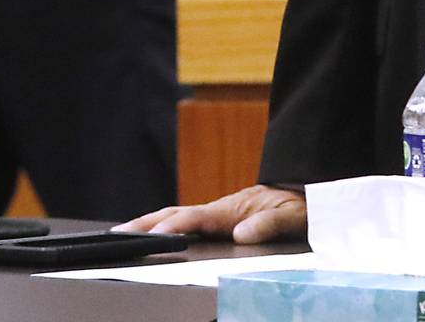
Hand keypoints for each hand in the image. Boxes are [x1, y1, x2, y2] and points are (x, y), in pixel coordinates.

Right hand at [117, 186, 306, 244]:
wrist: (305, 191)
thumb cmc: (299, 205)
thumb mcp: (291, 217)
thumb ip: (267, 224)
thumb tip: (241, 233)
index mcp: (233, 209)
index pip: (196, 218)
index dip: (174, 227)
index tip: (155, 235)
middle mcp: (221, 209)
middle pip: (177, 213)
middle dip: (147, 222)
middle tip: (119, 233)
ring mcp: (218, 212)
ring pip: (178, 215)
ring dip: (151, 222)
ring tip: (126, 233)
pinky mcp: (220, 217)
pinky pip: (187, 221)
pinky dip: (165, 224)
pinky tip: (157, 233)